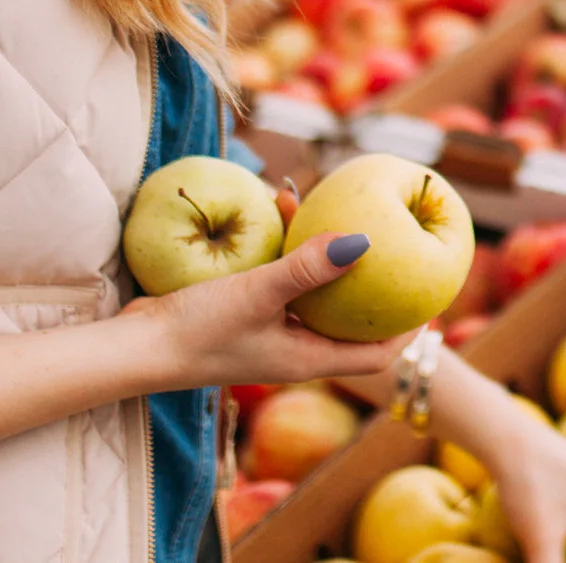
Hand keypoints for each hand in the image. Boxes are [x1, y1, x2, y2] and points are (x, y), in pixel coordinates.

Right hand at [121, 231, 410, 389]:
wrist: (136, 348)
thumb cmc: (199, 330)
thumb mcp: (259, 293)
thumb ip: (308, 268)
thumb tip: (366, 243)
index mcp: (308, 359)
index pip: (376, 353)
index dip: (408, 329)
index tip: (429, 293)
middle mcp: (294, 349)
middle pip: (349, 320)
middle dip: (369, 282)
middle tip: (391, 240)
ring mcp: (268, 333)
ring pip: (313, 294)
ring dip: (324, 255)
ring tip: (330, 206)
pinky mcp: (244, 315)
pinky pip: (282, 281)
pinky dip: (289, 251)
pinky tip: (283, 208)